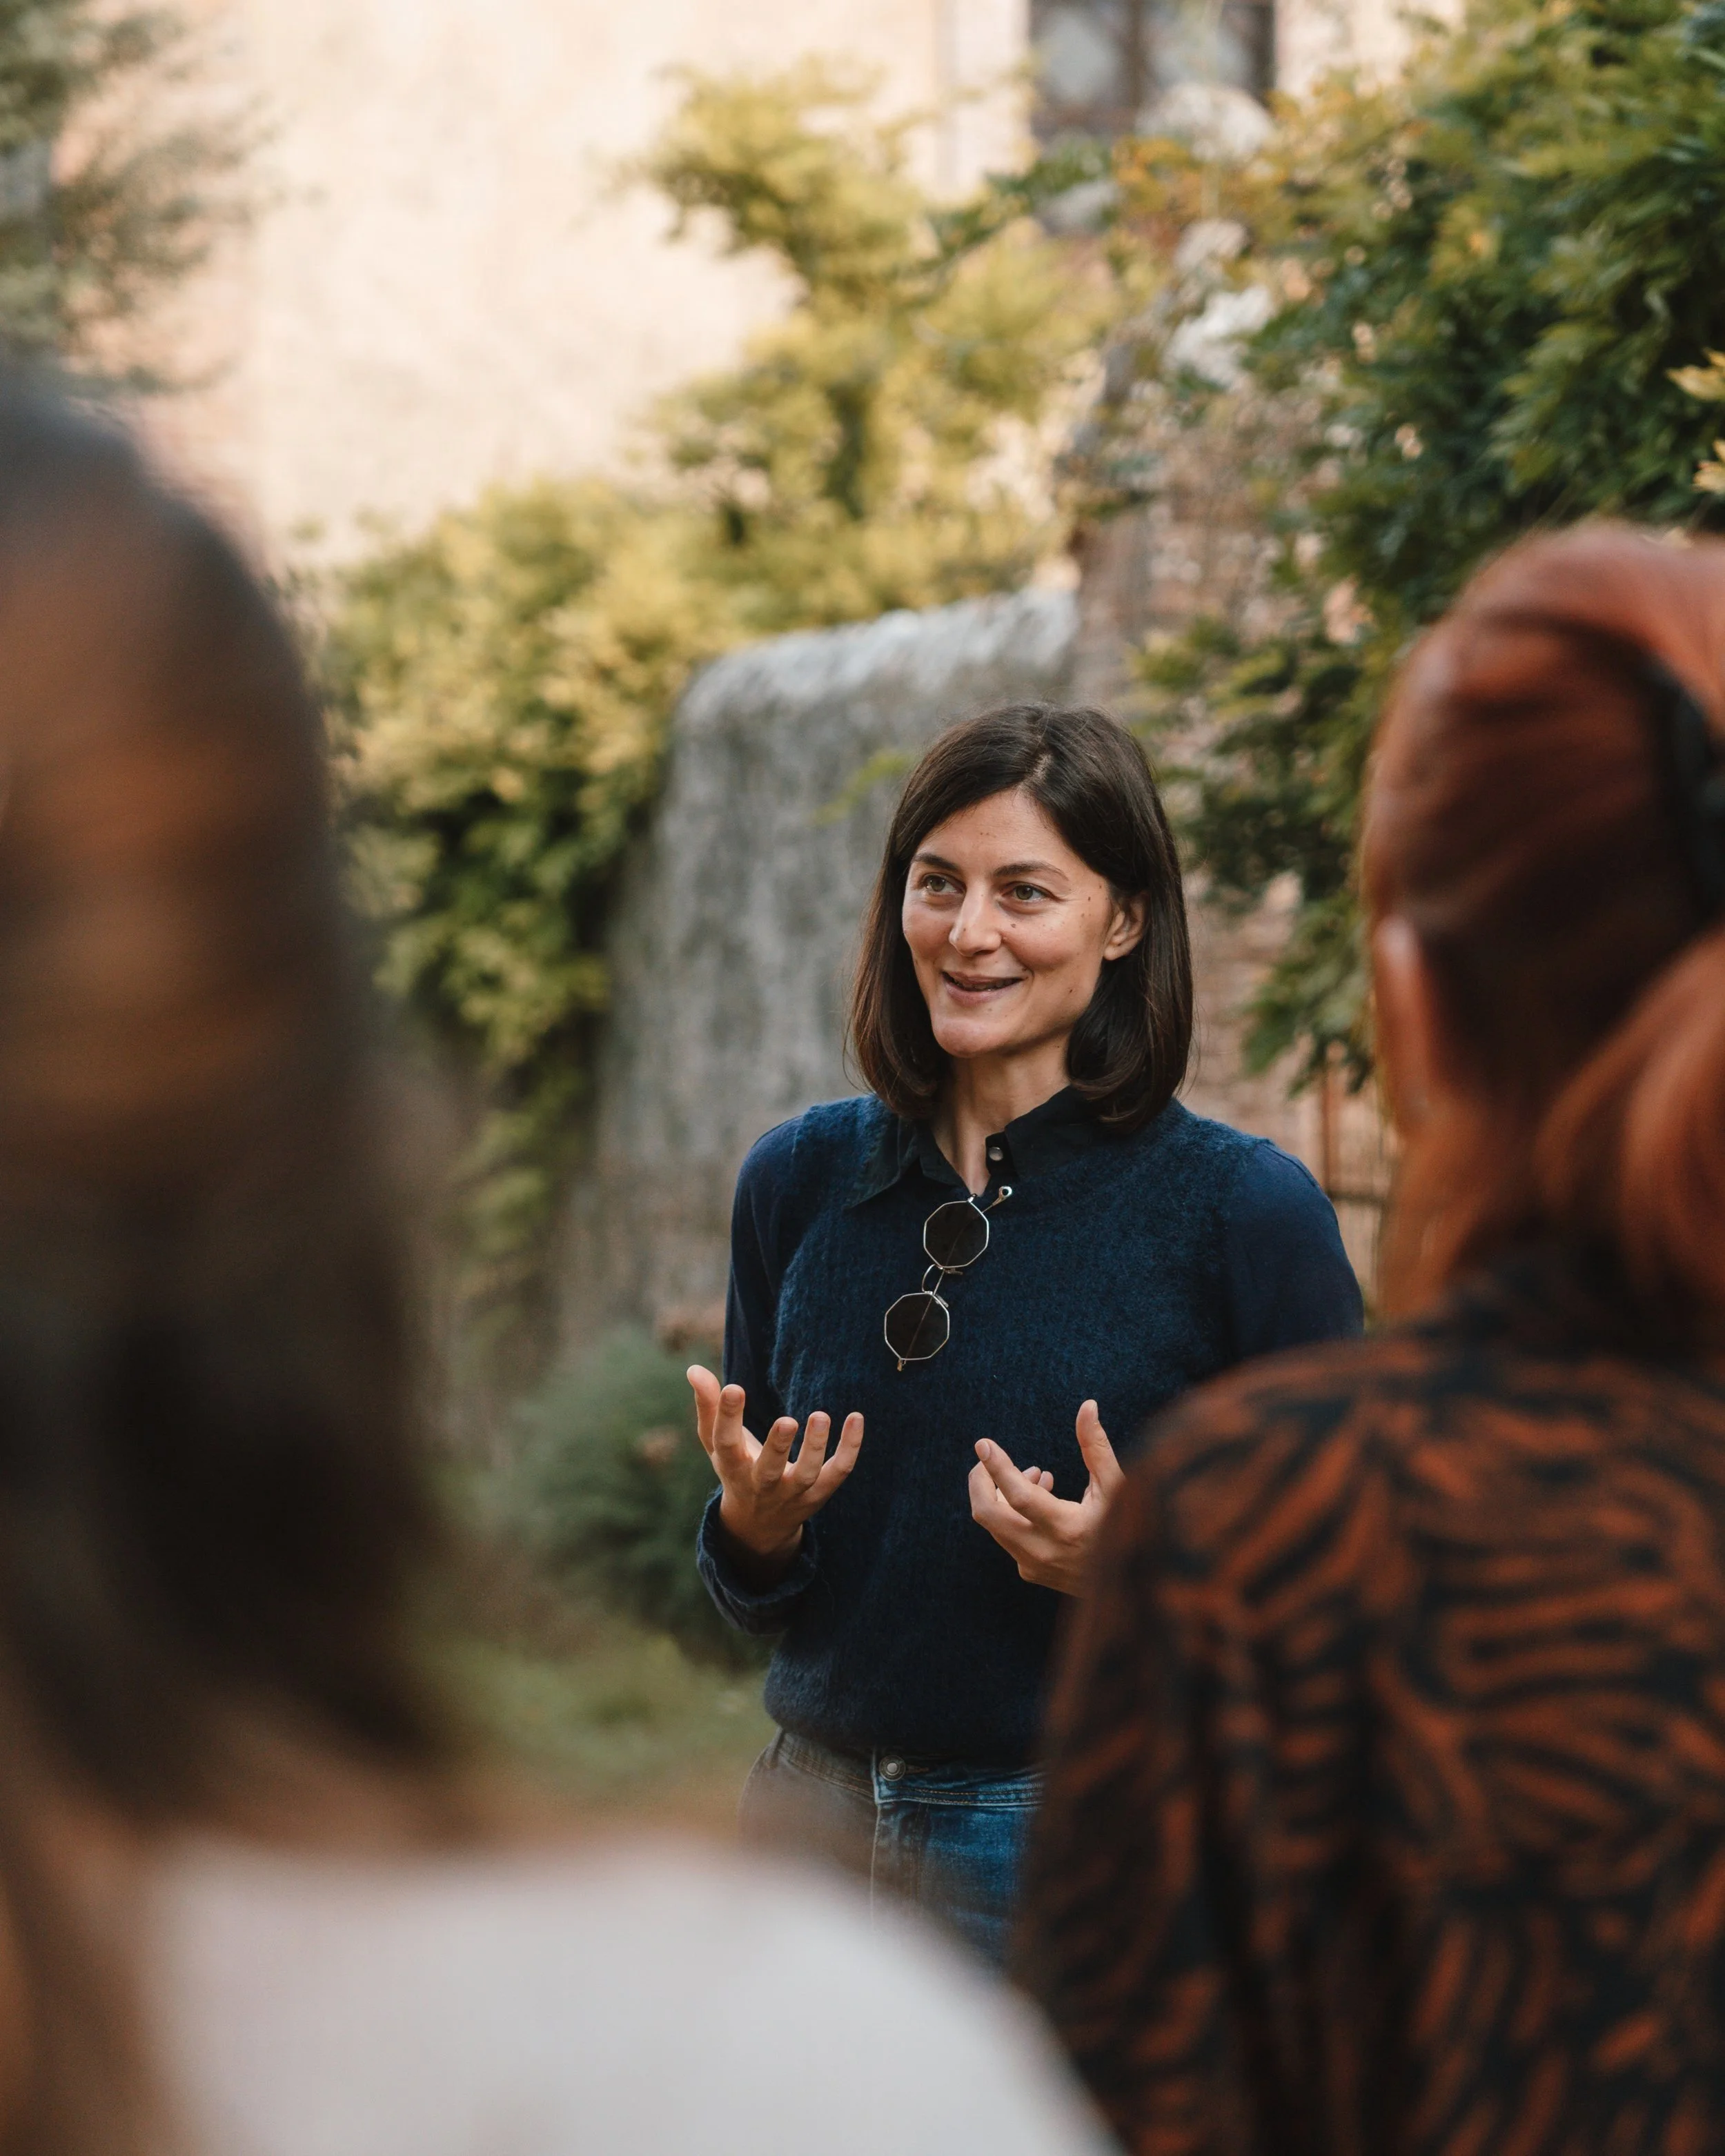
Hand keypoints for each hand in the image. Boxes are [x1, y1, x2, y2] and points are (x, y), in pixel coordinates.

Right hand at [688, 1365, 863, 1589]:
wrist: (760, 1525)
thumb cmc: (736, 1469)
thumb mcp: (715, 1444)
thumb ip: (708, 1407)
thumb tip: (693, 1369)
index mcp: (732, 1467)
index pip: (726, 1444)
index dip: (727, 1417)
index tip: (733, 1388)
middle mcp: (761, 1485)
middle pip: (769, 1470)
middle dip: (778, 1448)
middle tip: (787, 1420)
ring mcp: (793, 1492)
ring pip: (807, 1475)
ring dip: (815, 1448)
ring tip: (820, 1415)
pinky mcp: (820, 1493)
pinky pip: (838, 1472)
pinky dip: (850, 1448)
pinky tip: (856, 1417)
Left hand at [968, 1399, 1122, 1596]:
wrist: (1132, 1586)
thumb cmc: (1128, 1528)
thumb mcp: (1117, 1487)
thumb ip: (1096, 1447)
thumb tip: (1087, 1406)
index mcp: (1067, 1529)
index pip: (1019, 1496)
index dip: (998, 1468)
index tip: (983, 1444)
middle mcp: (1044, 1552)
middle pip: (989, 1514)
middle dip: (980, 1480)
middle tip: (987, 1456)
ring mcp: (1034, 1565)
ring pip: (995, 1525)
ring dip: (1001, 1493)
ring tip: (1035, 1473)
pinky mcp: (1030, 1572)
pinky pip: (1006, 1536)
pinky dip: (1012, 1511)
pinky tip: (1040, 1495)